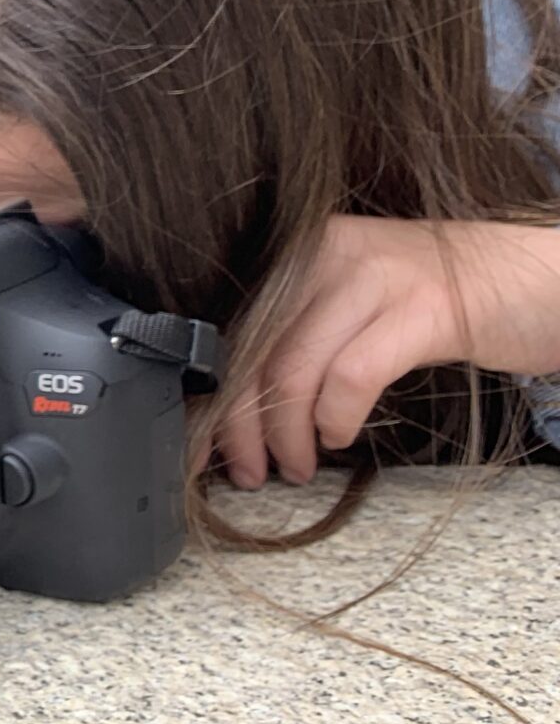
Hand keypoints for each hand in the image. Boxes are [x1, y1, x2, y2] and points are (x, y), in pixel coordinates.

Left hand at [217, 217, 559, 487]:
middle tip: (244, 471)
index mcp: (300, 252)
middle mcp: (325, 253)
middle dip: (238, 425)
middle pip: (253, 352)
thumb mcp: (356, 306)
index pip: (233, 330)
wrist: (545, 277)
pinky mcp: (422, 308)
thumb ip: (300, 336)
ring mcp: (374, 276)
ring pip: (292, 369)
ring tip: (294, 466)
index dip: (211, 394)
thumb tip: (239, 399)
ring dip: (285, 434)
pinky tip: (338, 437)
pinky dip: (335, 417)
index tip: (199, 445)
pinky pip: (352, 374)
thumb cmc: (444, 301)